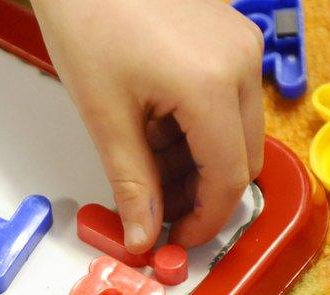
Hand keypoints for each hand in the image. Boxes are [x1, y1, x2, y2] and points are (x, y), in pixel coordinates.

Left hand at [32, 0, 264, 252]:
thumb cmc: (87, 19)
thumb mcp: (105, 116)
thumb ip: (131, 183)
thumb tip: (143, 235)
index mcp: (211, 85)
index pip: (228, 177)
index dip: (205, 220)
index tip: (177, 239)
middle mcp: (241, 63)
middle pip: (242, 158)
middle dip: (202, 193)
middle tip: (157, 208)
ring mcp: (241, 45)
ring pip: (238, 132)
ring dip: (199, 161)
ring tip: (146, 161)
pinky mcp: (231, 37)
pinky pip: (230, 100)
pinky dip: (199, 128)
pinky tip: (157, 126)